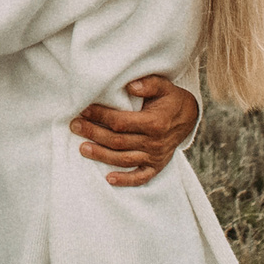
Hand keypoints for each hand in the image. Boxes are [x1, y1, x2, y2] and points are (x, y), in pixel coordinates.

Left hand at [71, 76, 199, 186]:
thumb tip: (130, 85)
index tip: (84, 110)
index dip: (100, 116)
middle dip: (94, 134)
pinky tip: (108, 179)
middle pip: (118, 141)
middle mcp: (154, 143)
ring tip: (82, 148)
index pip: (121, 122)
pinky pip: (140, 177)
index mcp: (155, 123)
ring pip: (124, 159)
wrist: (189, 117)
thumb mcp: (163, 86)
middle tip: (75, 126)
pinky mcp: (156, 166)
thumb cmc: (170, 99)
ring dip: (101, 155)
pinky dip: (125, 180)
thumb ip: (148, 84)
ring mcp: (155, 157)